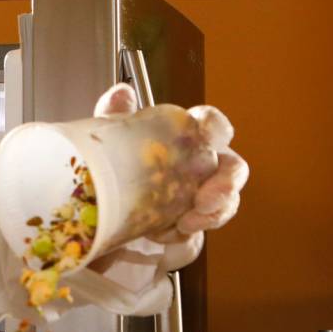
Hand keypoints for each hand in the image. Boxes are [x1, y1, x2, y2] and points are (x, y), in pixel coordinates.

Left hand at [91, 82, 249, 251]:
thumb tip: (122, 93)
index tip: (212, 136)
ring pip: (223, 207)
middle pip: (233, 170)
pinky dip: (180, 238)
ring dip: (211, 216)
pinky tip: (160, 235)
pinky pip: (194, 239)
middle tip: (206, 200)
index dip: (217, 128)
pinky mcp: (187, 233)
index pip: (214, 126)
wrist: (99, 213)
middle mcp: (202, 169)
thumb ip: (115, 115)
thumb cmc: (115, 168)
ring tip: (185, 224)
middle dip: (227, 184)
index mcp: (189, 139)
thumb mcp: (108, 140)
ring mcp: (198, 203)